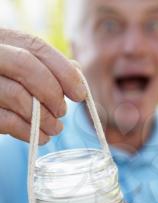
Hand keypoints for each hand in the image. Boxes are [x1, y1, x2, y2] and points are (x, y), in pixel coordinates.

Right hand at [0, 28, 85, 143]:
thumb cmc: (4, 85)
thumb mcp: (19, 68)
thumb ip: (45, 66)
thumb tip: (76, 71)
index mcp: (1, 40)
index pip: (36, 47)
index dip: (64, 71)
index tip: (80, 94)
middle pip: (26, 65)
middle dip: (52, 92)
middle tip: (62, 112)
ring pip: (17, 95)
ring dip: (44, 118)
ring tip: (56, 129)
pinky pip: (7, 120)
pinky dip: (29, 132)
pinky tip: (41, 137)